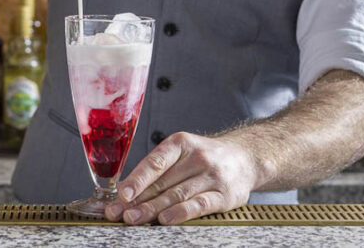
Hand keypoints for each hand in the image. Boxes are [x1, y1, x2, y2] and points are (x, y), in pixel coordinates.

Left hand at [104, 131, 260, 225]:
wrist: (245, 158)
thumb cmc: (204, 158)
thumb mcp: (182, 153)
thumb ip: (158, 169)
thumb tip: (126, 192)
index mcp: (181, 143)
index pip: (156, 162)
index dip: (137, 179)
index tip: (122, 194)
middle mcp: (197, 157)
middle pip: (163, 182)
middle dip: (138, 200)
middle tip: (118, 214)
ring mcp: (212, 176)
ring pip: (178, 195)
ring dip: (153, 209)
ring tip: (134, 219)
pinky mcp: (225, 195)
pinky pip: (200, 205)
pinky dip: (181, 213)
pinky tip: (166, 219)